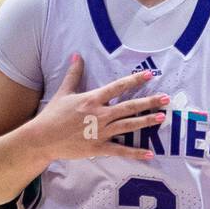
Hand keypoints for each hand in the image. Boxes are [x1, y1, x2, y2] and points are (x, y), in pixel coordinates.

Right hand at [30, 56, 170, 164]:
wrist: (43, 138)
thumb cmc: (52, 115)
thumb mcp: (63, 92)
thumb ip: (74, 74)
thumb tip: (77, 55)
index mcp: (92, 99)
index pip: (118, 87)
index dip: (135, 80)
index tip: (149, 75)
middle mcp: (100, 114)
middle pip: (129, 106)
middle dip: (149, 101)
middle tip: (166, 98)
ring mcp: (100, 132)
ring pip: (128, 125)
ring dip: (146, 121)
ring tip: (161, 117)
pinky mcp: (98, 148)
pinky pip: (120, 150)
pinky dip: (135, 153)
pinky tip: (149, 153)